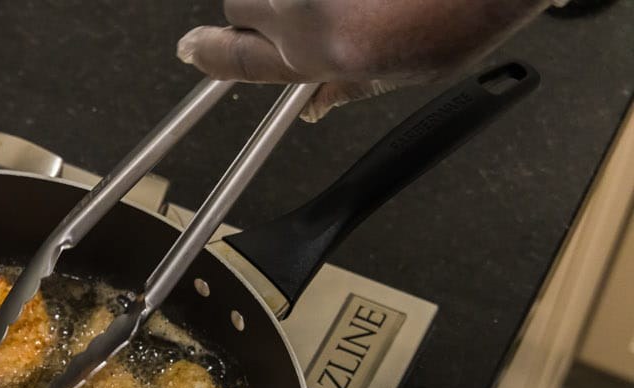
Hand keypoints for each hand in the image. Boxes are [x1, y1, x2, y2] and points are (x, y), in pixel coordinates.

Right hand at [177, 0, 557, 120]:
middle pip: (243, 1)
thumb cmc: (465, 9)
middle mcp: (301, 3)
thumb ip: (348, 86)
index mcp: (317, 50)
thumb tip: (314, 105)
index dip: (209, 53)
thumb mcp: (407, 70)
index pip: (234, 57)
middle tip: (313, 11)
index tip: (195, 48)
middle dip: (266, 8)